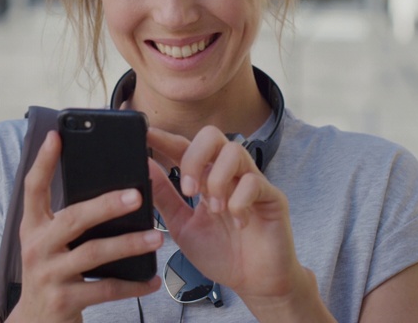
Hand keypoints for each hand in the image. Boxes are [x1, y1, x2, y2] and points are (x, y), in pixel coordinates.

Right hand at [7, 131, 162, 322]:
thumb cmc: (52, 273)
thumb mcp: (50, 244)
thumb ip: (67, 219)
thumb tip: (110, 188)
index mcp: (33, 227)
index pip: (33, 187)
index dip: (43, 161)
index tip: (57, 135)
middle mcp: (36, 247)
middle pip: (74, 218)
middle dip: (106, 205)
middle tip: (137, 195)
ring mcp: (48, 274)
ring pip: (94, 253)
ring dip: (129, 244)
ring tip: (156, 236)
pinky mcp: (64, 300)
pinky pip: (105, 289)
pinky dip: (132, 284)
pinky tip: (152, 279)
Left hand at [147, 126, 319, 314]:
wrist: (254, 284)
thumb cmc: (221, 254)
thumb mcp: (182, 226)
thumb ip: (164, 197)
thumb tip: (144, 167)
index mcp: (205, 179)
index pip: (184, 147)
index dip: (165, 138)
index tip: (145, 133)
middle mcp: (229, 174)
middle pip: (212, 136)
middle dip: (194, 157)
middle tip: (188, 190)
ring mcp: (252, 182)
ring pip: (234, 151)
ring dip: (217, 180)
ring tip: (215, 209)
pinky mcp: (272, 196)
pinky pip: (254, 182)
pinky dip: (239, 202)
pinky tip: (238, 223)